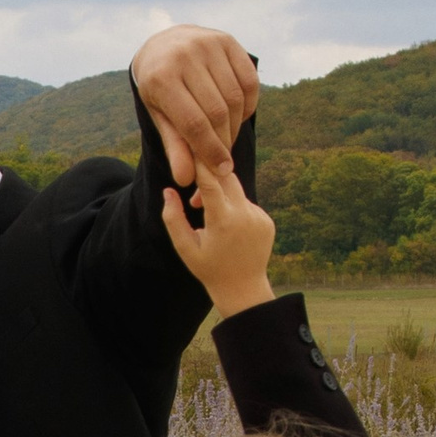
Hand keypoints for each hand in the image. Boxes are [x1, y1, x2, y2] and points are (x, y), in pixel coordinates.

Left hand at [129, 24, 258, 192]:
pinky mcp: (227, 40)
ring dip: (236, 125)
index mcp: (161, 78)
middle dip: (224, 141)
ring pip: (235, 97)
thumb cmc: (160, 87)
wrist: (164, 44)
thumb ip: (174, 145)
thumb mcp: (160, 115)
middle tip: (225, 157)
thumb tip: (186, 179)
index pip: (193, 123)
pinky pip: (248, 80)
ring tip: (228, 137)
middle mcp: (185, 56)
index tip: (222, 170)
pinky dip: (248, 103)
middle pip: (217, 112)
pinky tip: (239, 115)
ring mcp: (208, 44)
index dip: (210, 151)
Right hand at [166, 153, 278, 317]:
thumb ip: (173, 218)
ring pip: (236, 191)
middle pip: (226, 178)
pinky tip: (228, 228)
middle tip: (194, 179)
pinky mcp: (267, 220)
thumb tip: (168, 190)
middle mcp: (245, 215)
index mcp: (223, 221)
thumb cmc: (209, 269)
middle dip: (209, 175)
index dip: (199, 163)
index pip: (210, 182)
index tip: (191, 147)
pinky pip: (246, 203)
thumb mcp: (185, 247)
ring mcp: (259, 217)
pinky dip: (234, 207)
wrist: (243, 289)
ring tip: (206, 214)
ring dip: (221, 194)